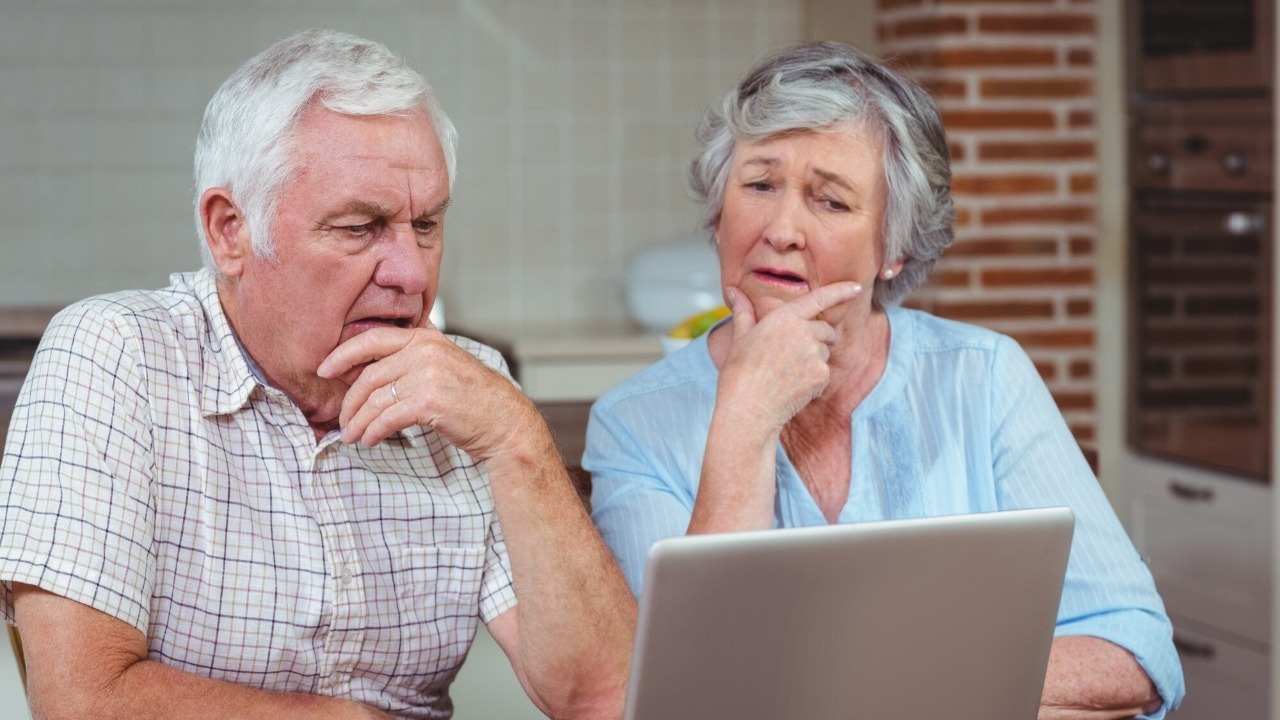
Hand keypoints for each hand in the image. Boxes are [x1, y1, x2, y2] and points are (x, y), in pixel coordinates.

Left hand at [317, 326, 541, 461]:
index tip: (325, 369)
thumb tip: (376, 363)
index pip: (373, 339)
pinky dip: (373, 431)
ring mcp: (427, 375)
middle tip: (342, 419)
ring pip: (374, 399)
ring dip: (357, 421)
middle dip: (349, 401)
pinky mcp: (428, 401)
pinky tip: (369, 440)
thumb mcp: (446, 364)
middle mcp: (425, 352)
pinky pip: (387, 418)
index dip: (343, 354)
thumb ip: (417, 356)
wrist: (505, 422)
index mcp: (426, 339)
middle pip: (368, 375)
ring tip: (352, 436)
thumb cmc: (475, 399)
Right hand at [717, 281, 861, 431]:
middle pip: (825, 329)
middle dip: (818, 338)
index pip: (818, 299)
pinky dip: (813, 380)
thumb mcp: (740, 338)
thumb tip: (732, 291)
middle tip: (793, 355)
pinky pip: (824, 373)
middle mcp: (803, 332)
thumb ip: (743, 311)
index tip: (857, 287)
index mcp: (783, 318)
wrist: (747, 409)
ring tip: (786, 374)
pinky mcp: (821, 375)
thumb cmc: (739, 373)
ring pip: (824, 352)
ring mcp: (814, 354)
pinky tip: (792, 388)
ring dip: (813, 360)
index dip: (840, 291)